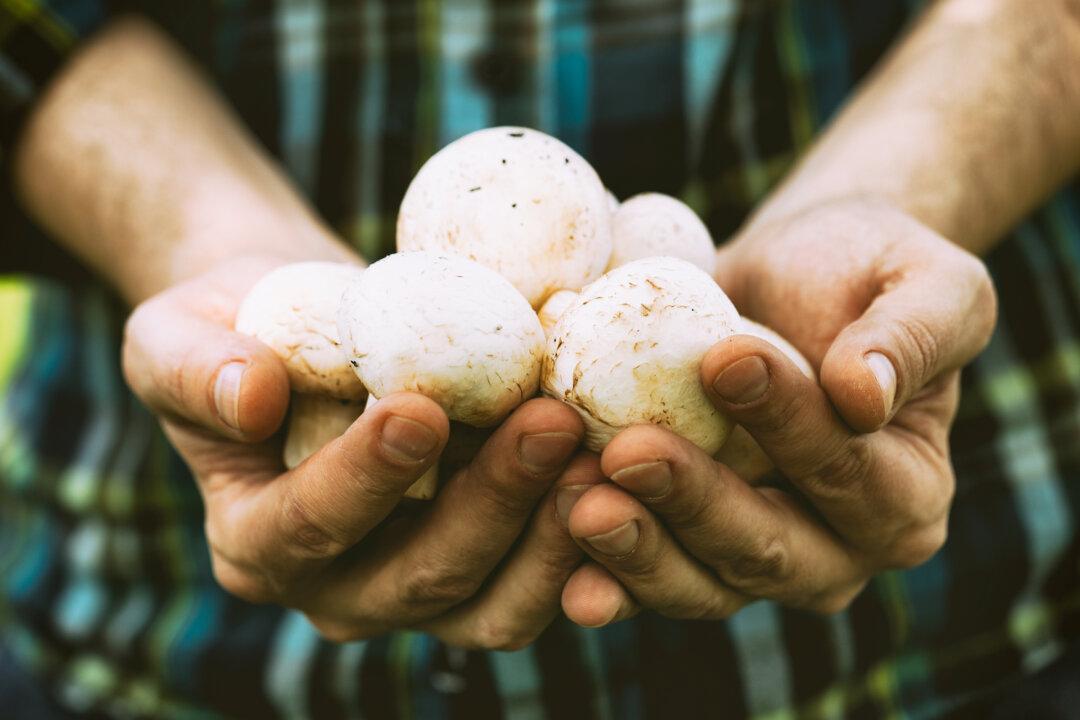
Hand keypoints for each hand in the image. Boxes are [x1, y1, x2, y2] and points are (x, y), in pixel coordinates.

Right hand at [123, 256, 599, 648]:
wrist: (309, 332)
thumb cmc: (240, 326)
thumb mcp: (179, 331)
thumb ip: (195, 367)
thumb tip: (250, 397)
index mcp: (256, 543)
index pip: (308, 525)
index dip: (364, 477)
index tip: (421, 408)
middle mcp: (338, 590)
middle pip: (422, 576)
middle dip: (491, 500)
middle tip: (552, 419)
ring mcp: (420, 591)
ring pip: (494, 601)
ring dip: (554, 533)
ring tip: (603, 449)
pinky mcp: (486, 571)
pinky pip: (543, 580)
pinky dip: (586, 539)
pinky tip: (623, 470)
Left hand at [557, 200, 996, 623]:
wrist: (788, 277)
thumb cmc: (863, 271)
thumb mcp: (927, 281)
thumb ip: (914, 335)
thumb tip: (863, 395)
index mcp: (907, 494)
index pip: (848, 471)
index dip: (789, 423)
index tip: (723, 359)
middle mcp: (836, 550)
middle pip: (766, 548)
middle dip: (694, 503)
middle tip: (628, 453)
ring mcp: (753, 560)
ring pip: (699, 582)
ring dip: (636, 549)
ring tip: (577, 500)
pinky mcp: (686, 550)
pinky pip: (645, 578)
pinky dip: (602, 573)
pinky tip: (557, 552)